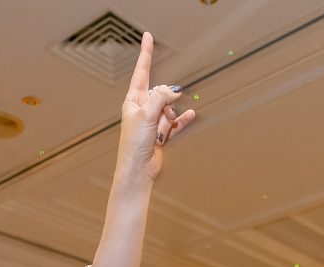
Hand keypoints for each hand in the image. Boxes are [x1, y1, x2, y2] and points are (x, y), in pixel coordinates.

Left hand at [116, 33, 195, 183]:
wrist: (138, 171)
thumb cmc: (133, 145)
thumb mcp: (146, 114)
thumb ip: (161, 97)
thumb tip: (175, 91)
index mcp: (132, 101)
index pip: (141, 72)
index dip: (145, 54)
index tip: (147, 37)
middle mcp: (142, 109)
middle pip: (161, 93)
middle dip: (165, 102)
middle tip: (160, 116)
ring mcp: (153, 121)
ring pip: (170, 108)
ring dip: (171, 116)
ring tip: (163, 129)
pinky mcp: (161, 133)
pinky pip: (176, 122)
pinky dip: (182, 119)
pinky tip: (190, 114)